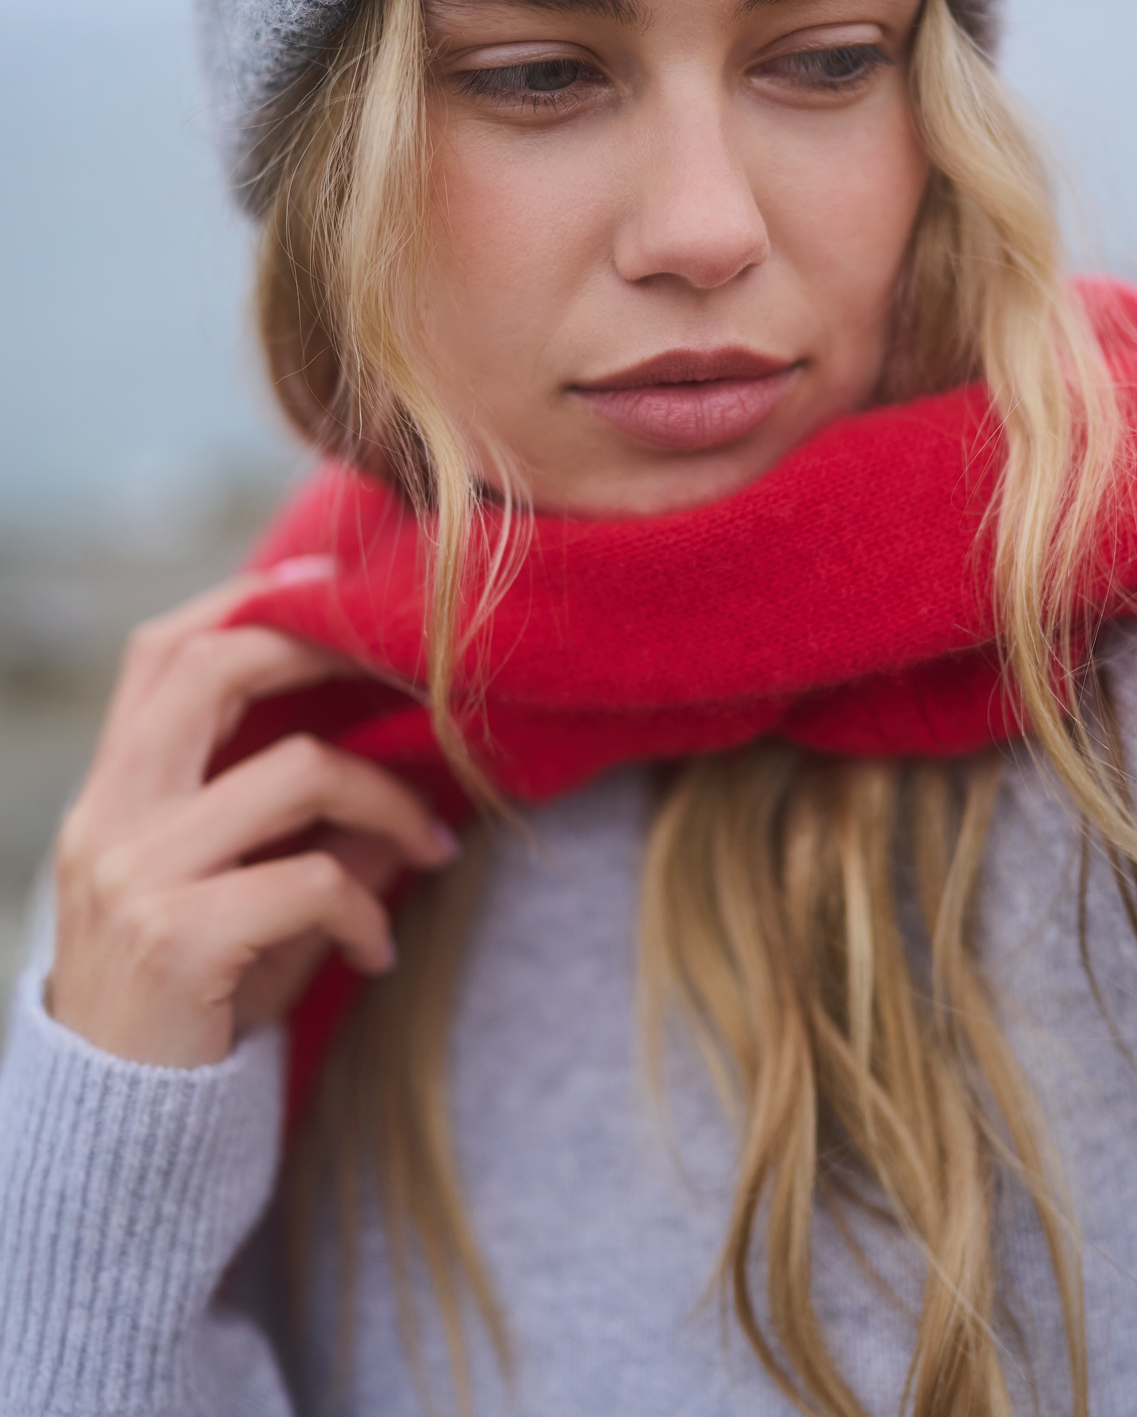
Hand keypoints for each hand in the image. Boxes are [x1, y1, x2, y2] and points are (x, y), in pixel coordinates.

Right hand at [48, 571, 457, 1066]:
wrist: (122, 1136)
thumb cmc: (191, 1004)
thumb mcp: (244, 904)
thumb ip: (310, 839)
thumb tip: (410, 794)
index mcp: (115, 792)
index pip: (164, 654)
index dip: (247, 603)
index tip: (330, 590)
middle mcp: (111, 818)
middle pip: (212, 670)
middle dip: (322, 651)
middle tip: (412, 681)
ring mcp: (135, 876)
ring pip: (299, 772)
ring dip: (392, 805)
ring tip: (436, 850)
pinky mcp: (176, 940)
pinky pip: (315, 882)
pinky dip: (369, 908)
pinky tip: (379, 952)